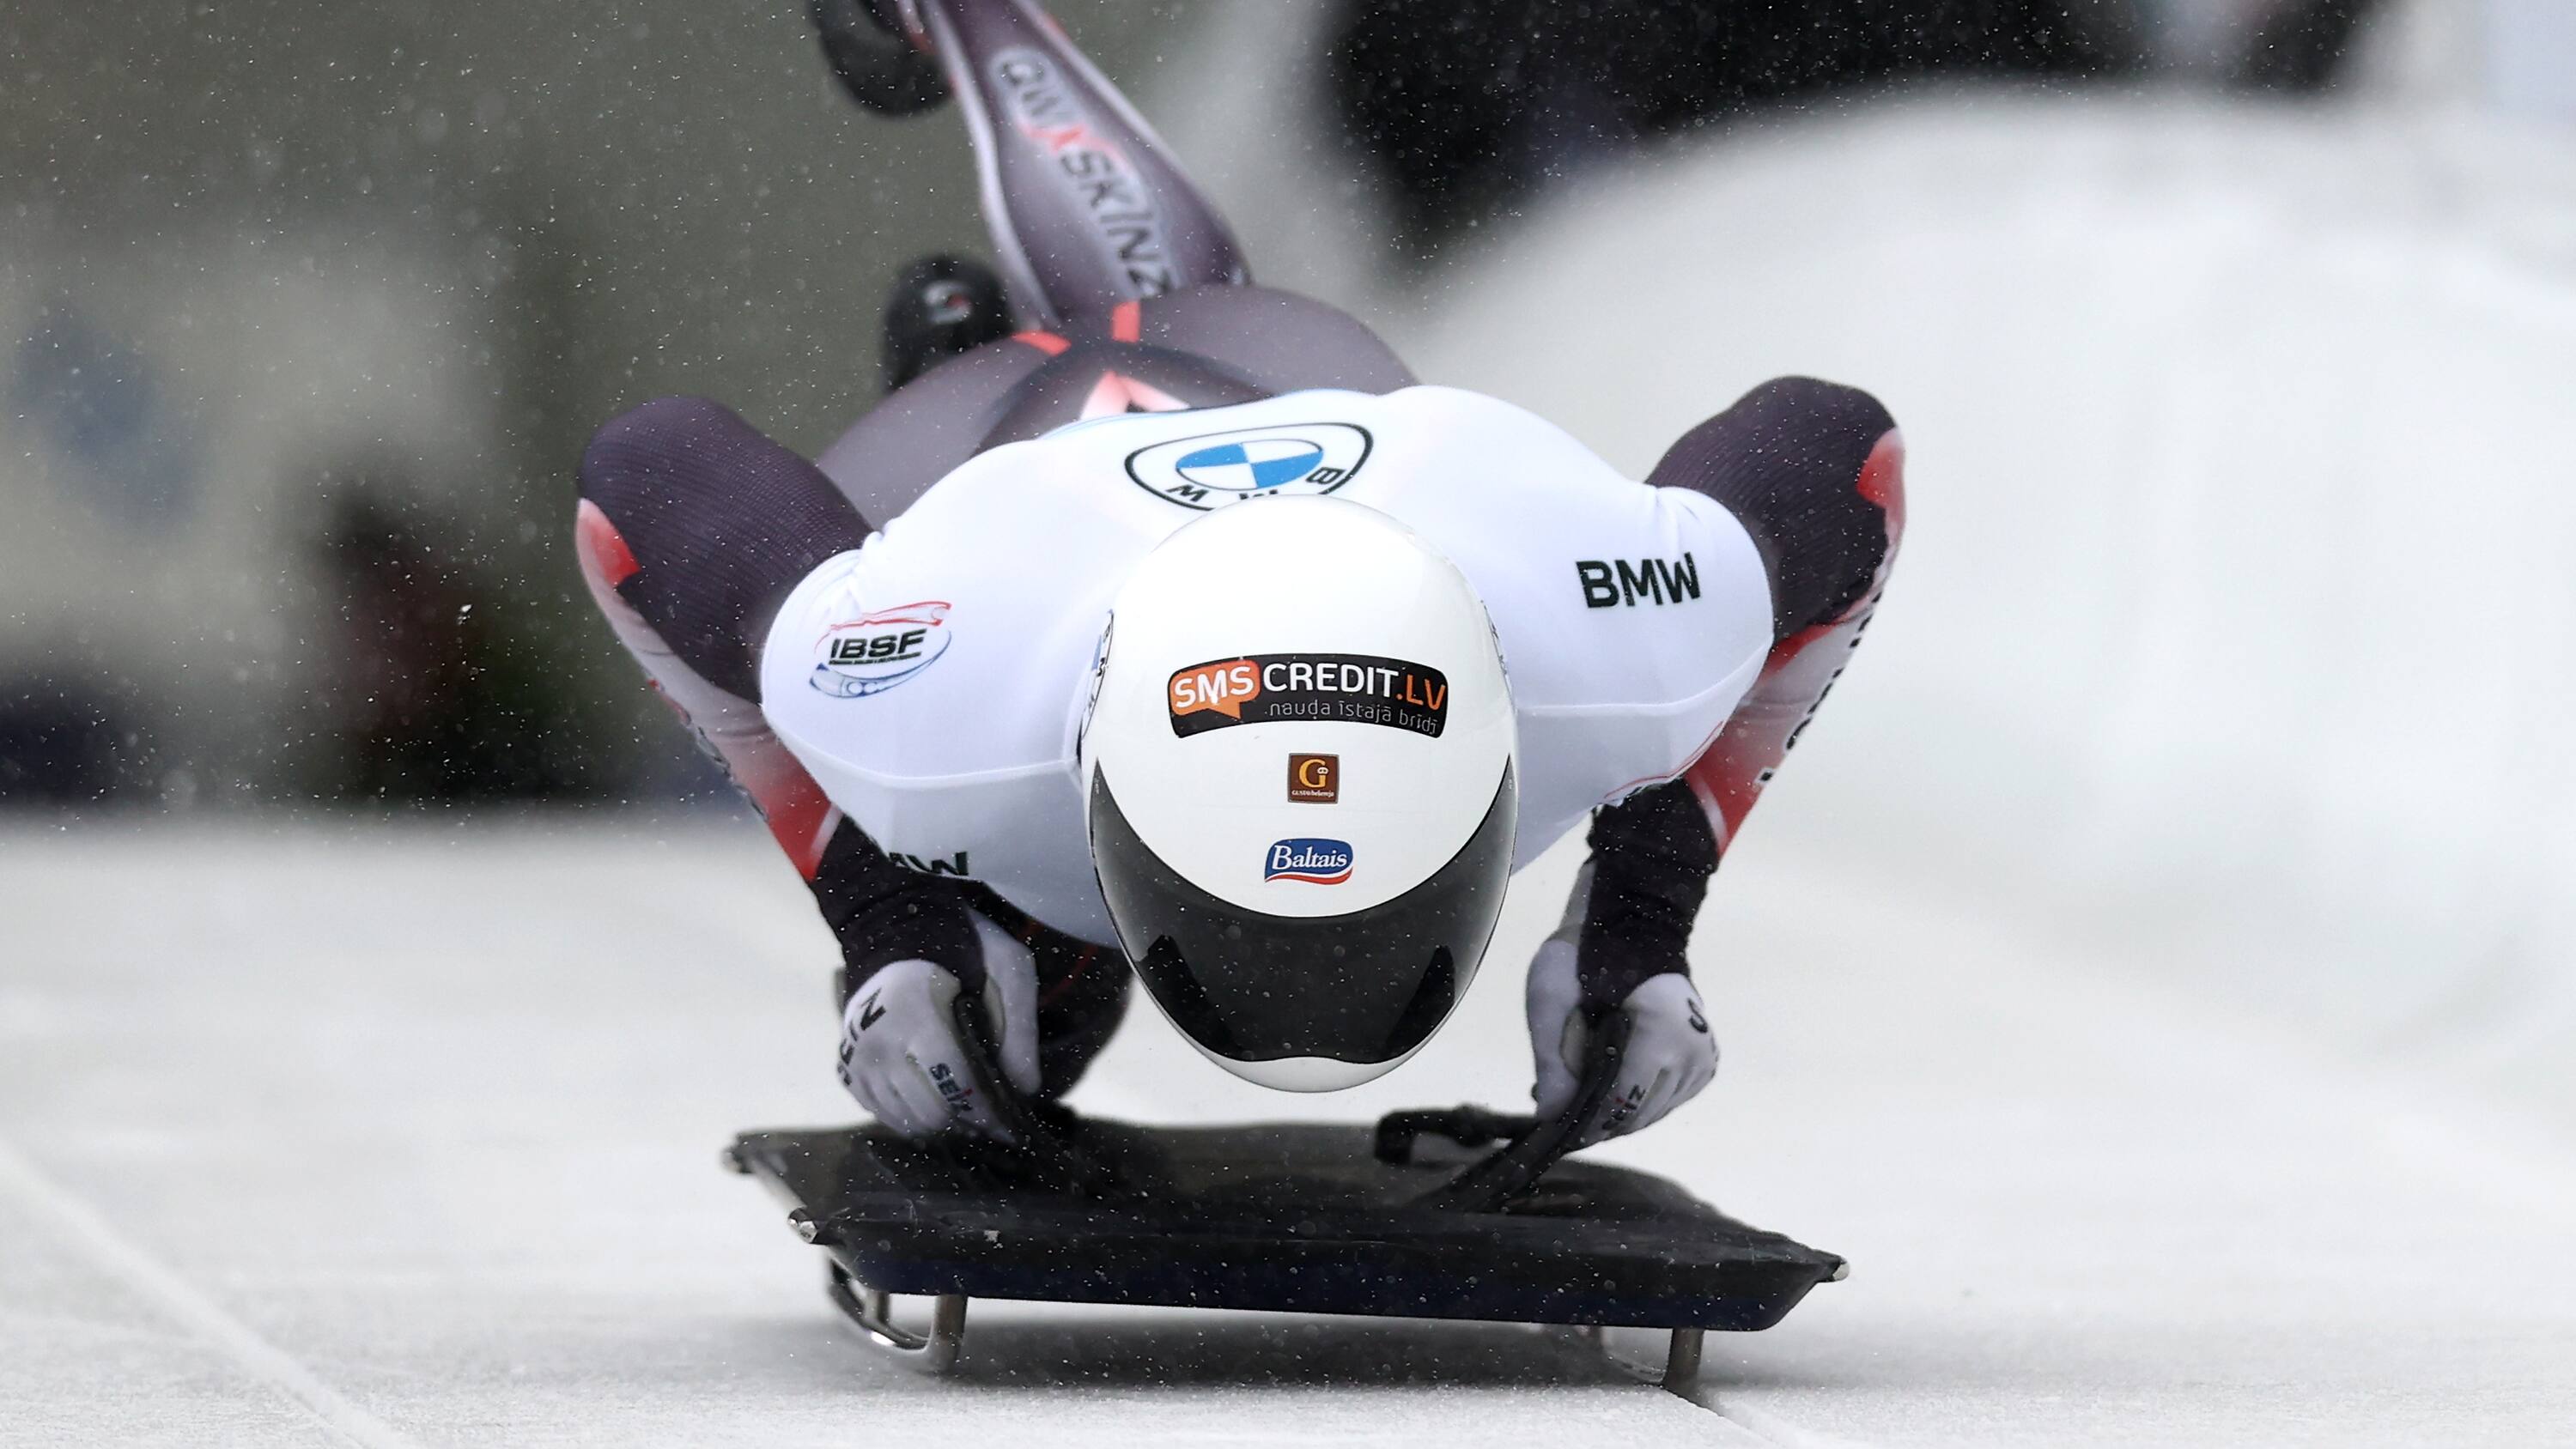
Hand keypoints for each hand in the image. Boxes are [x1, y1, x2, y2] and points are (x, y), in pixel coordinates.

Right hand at [837, 915, 1039, 1138]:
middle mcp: (876, 1042)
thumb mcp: (1007, 968)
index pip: (956, 1083)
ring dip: (941, 1121)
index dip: (988, 1110)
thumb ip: (1019, 1027)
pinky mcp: (846, 1070)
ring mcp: (856, 1059)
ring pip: (908, 1123)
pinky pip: (885, 1116)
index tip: (1010, 1123)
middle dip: (966, 1119)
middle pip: (932, 1112)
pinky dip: (913, 1116)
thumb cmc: (961, 950)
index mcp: (915, 1013)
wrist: (898, 932)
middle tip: (988, 1111)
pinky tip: (933, 1095)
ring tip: (963, 1102)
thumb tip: (1026, 1089)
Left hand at [1526, 938, 1717, 1140]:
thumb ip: (1554, 1061)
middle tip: (1567, 1116)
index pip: (1623, 1099)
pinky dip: (1641, 1103)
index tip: (1562, 1132)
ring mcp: (1704, 1058)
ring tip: (1587, 1099)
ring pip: (1655, 1113)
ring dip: (1621, 1115)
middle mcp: (1693, 1050)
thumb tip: (1549, 1115)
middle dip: (1602, 1122)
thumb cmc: (1585, 963)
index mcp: (1662, 1031)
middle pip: (1641, 1114)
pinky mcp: (1706, 1064)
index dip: (1590, 1123)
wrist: (1630, 934)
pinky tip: (1615, 1089)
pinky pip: (1668, 1102)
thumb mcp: (1555, 1002)